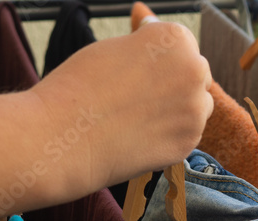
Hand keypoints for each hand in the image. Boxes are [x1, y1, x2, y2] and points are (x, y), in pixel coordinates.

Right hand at [31, 22, 212, 192]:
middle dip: (173, 88)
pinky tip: (140, 140)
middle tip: (139, 104)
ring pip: (195, 109)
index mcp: (174, 38)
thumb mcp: (112, 50)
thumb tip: (153, 38)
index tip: (142, 78)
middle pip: (194, 77)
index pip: (181, 47)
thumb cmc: (77, 91)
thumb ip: (143, 46)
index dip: (160, 64)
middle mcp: (193, 69)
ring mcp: (193, 110)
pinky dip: (168, 139)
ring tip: (138, 123)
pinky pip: (185, 138)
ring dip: (176, 114)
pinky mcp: (186, 144)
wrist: (61, 138)